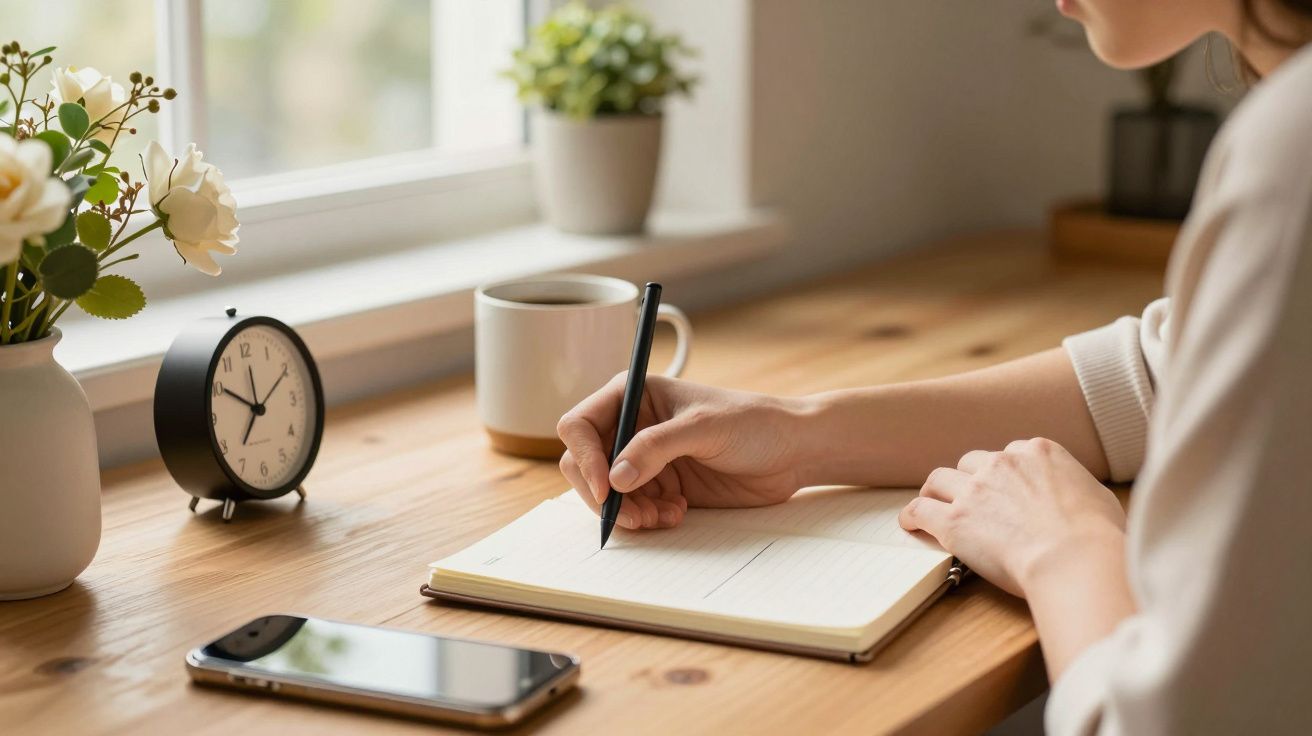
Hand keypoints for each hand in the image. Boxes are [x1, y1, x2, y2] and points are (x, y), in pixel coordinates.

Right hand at [557, 375, 807, 530]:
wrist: (793, 451)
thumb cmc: (754, 423)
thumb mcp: (703, 428)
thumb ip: (657, 448)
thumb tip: (615, 478)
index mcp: (634, 395)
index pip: (580, 425)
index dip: (585, 457)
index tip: (606, 488)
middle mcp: (632, 426)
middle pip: (585, 464)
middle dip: (604, 494)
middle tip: (632, 516)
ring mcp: (645, 459)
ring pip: (607, 494)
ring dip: (628, 511)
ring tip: (663, 516)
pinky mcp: (661, 486)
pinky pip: (633, 509)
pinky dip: (647, 518)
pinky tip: (677, 513)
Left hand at [898, 437, 1125, 596]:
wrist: (1074, 557)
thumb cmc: (1097, 536)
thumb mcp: (1100, 498)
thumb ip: (1078, 489)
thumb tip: (1079, 499)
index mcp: (1038, 452)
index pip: (1010, 452)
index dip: (1004, 473)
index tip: (1002, 488)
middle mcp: (1002, 462)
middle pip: (972, 463)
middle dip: (970, 479)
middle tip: (969, 499)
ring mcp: (975, 489)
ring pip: (940, 479)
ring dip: (936, 492)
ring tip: (932, 504)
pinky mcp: (955, 519)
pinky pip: (921, 509)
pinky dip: (913, 515)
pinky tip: (912, 523)